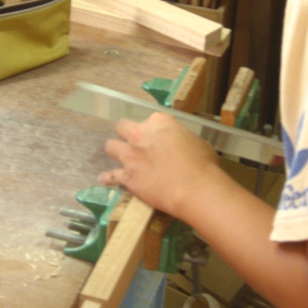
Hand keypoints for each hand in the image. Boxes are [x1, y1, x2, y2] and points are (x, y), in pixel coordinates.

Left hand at [98, 111, 219, 216]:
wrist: (194, 188)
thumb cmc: (203, 163)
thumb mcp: (196, 142)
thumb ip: (181, 140)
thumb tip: (181, 148)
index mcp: (159, 121)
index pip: (150, 119)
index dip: (153, 130)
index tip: (158, 138)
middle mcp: (140, 134)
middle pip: (123, 126)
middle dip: (127, 133)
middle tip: (135, 142)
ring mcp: (130, 155)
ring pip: (111, 147)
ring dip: (115, 151)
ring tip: (121, 157)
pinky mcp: (126, 176)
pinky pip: (110, 176)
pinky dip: (107, 178)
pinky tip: (104, 179)